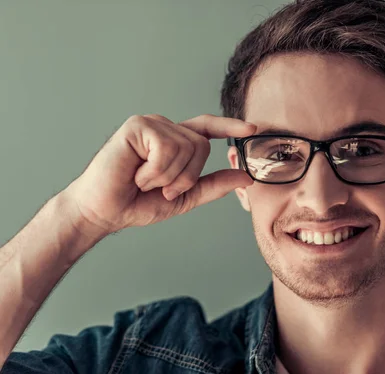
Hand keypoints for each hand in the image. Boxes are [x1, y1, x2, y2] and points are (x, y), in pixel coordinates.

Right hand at [63, 114, 254, 235]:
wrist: (105, 211)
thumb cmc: (138, 203)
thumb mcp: (185, 197)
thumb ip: (214, 185)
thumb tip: (247, 177)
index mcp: (175, 142)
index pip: (207, 129)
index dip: (230, 127)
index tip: (252, 129)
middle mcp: (165, 128)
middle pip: (201, 145)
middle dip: (186, 176)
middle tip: (161, 189)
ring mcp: (151, 124)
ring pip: (186, 147)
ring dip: (169, 176)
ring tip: (145, 181)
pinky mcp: (137, 126)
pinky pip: (166, 148)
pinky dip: (155, 171)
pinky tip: (136, 175)